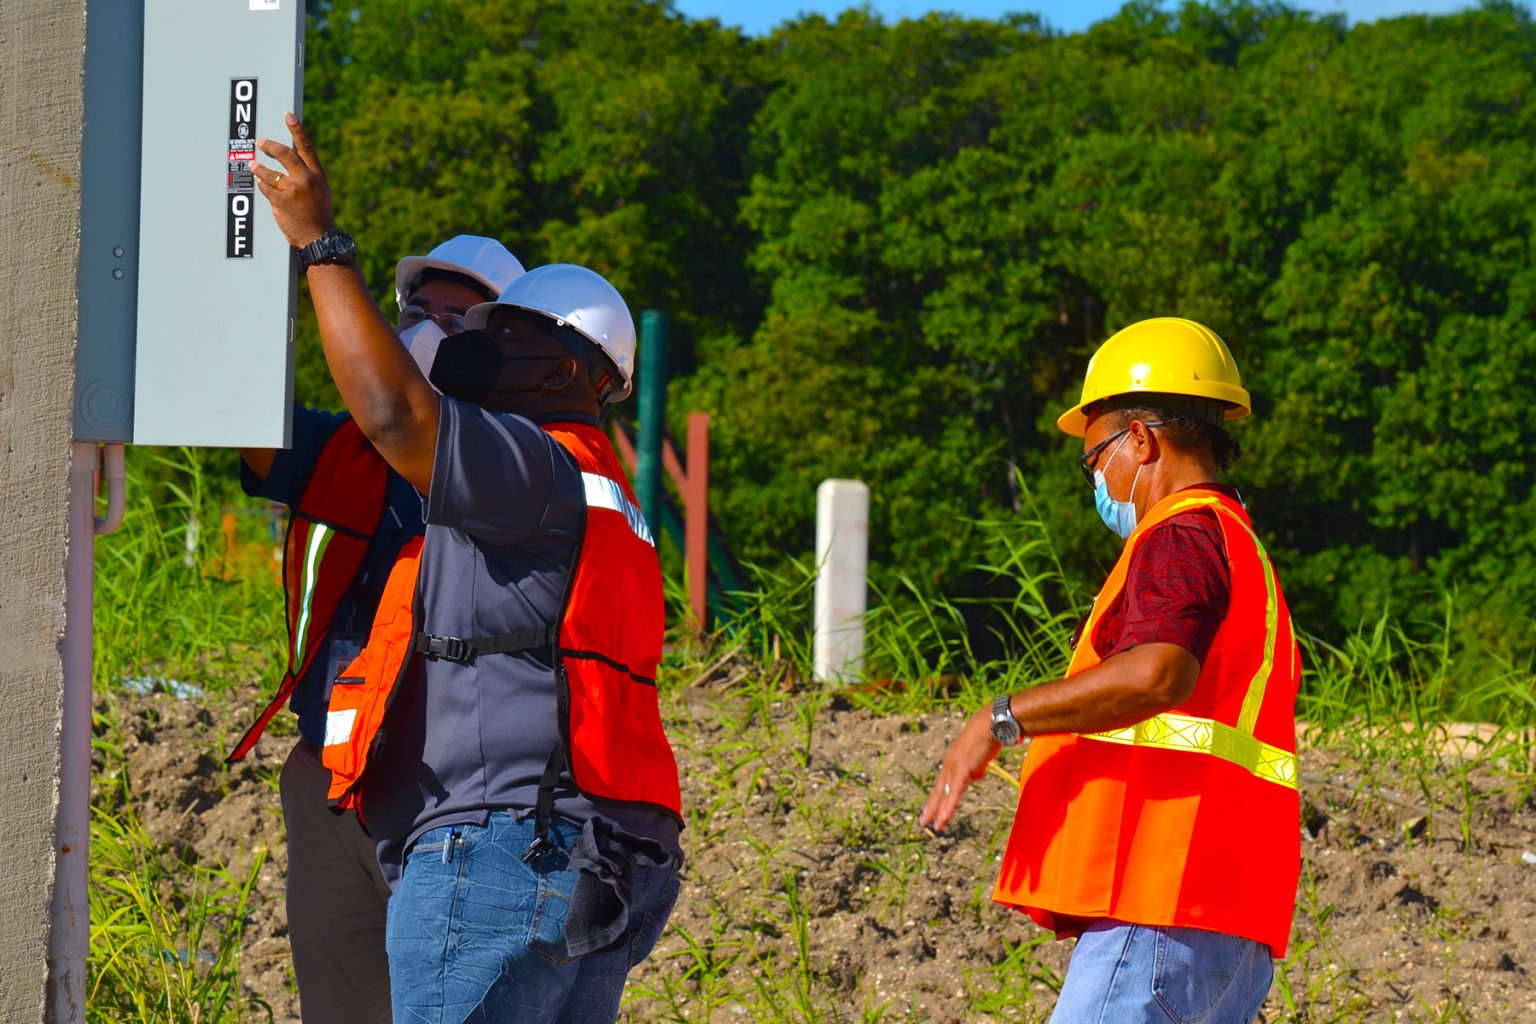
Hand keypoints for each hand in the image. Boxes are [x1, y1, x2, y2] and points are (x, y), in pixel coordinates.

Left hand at [253, 113, 334, 248]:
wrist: (320, 238)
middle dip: (268, 146)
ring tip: (253, 166)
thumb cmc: (319, 215)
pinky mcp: (280, 201)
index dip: (296, 129)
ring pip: (268, 172)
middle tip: (260, 142)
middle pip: (283, 153)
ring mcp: (292, 190)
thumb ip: (307, 175)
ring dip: (258, 168)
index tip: (288, 115)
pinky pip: (264, 187)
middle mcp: (306, 179)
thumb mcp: (320, 191)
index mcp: (318, 175)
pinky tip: (260, 184)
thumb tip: (291, 161)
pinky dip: (261, 185)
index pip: (306, 147)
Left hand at [919, 706, 1000, 832]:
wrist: (990, 724)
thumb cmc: (988, 736)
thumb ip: (975, 767)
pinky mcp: (962, 770)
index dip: (937, 796)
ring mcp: (954, 767)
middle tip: (924, 821)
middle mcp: (949, 763)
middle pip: (938, 789)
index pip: (942, 782)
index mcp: (952, 760)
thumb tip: (975, 777)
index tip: (931, 808)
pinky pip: (954, 793)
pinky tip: (944, 818)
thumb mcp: (979, 756)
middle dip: (931, 807)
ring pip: (944, 794)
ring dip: (938, 812)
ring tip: (934, 826)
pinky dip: (949, 807)